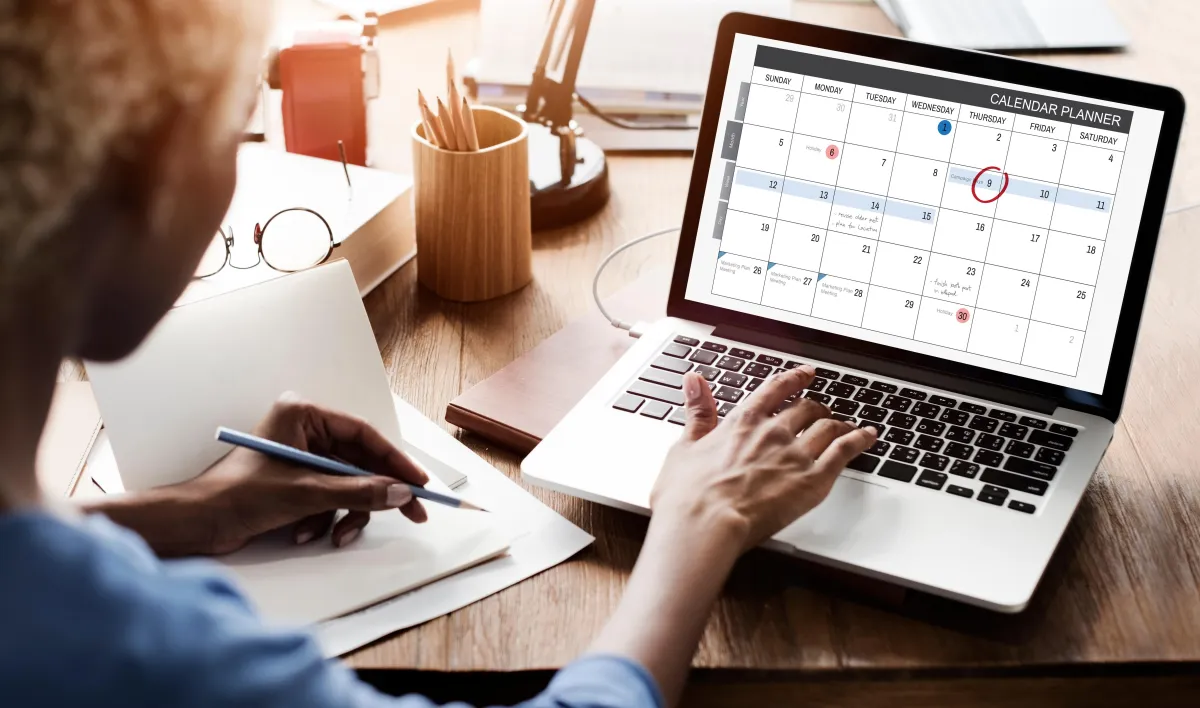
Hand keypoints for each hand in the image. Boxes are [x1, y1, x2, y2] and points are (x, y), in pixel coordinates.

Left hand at [182, 393, 428, 554]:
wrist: (196, 524)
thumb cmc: (236, 495)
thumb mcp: (306, 494)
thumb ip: (358, 492)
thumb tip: (400, 493)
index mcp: (303, 415)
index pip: (363, 434)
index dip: (395, 460)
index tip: (418, 482)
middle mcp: (304, 432)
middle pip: (360, 462)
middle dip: (376, 493)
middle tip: (412, 513)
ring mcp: (300, 458)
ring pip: (348, 485)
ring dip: (345, 513)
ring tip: (336, 535)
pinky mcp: (295, 483)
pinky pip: (330, 499)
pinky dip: (325, 519)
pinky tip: (305, 534)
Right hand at [589, 366, 876, 704]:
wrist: (704, 524)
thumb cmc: (688, 495)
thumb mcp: (684, 446)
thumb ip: (697, 411)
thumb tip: (694, 381)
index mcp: (743, 422)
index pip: (775, 390)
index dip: (793, 379)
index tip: (806, 373)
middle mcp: (773, 431)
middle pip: (805, 408)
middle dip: (816, 407)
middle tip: (822, 410)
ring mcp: (795, 454)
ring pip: (828, 427)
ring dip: (839, 423)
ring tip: (846, 425)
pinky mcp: (813, 480)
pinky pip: (844, 452)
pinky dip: (859, 440)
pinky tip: (868, 437)